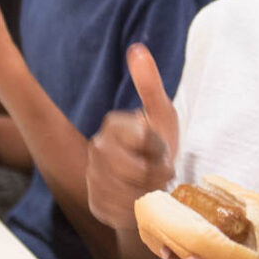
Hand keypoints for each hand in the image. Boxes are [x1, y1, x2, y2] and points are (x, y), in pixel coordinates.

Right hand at [86, 44, 177, 229]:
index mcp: (113, 125)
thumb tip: (137, 48)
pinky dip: (139, 209)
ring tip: (155, 185)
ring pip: (128, 191)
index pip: (140, 138)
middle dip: (157, 173)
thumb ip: (149, 84)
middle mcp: (97, 149)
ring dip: (150, 192)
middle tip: (165, 172)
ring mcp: (93, 177)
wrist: (153, 186)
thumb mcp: (162, 114)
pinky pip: (122, 210)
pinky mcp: (97, 202)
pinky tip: (142, 201)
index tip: (163, 148)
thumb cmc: (159, 145)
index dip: (158, 148)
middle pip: (135, 169)